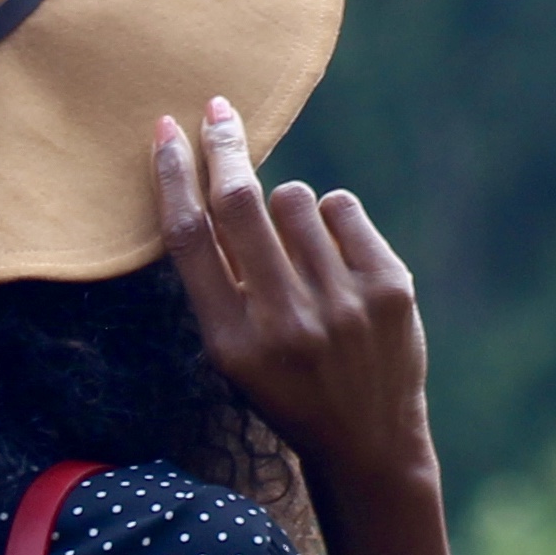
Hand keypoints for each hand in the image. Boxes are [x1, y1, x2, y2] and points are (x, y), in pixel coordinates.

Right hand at [155, 99, 436, 498]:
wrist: (368, 442)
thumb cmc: (288, 390)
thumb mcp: (236, 355)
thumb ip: (221, 283)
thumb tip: (208, 184)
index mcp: (233, 342)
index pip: (191, 239)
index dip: (173, 177)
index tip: (166, 133)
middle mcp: (285, 322)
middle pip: (240, 204)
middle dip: (223, 147)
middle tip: (218, 112)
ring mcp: (342, 303)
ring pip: (296, 198)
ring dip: (287, 206)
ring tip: (299, 249)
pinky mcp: (389, 287)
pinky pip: (341, 208)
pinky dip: (331, 220)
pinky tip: (335, 258)